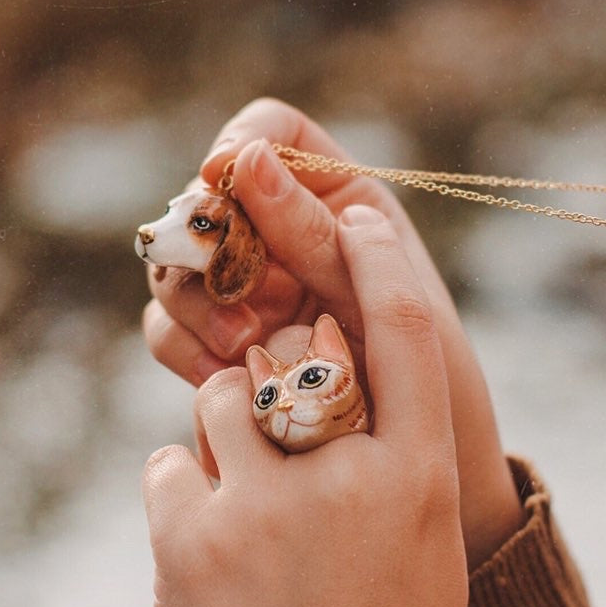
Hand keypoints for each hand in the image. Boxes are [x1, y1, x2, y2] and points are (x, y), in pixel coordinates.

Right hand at [143, 98, 522, 568]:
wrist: (428, 473)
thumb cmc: (431, 376)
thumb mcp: (381, 293)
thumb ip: (313, 229)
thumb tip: (241, 159)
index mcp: (335, 199)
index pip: (269, 133)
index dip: (241, 146)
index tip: (224, 176)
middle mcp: (280, 239)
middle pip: (203, 204)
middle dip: (208, 242)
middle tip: (235, 283)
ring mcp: (246, 294)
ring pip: (178, 270)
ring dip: (196, 301)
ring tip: (245, 346)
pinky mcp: (222, 350)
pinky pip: (174, 332)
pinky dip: (186, 349)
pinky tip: (224, 379)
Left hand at [143, 206, 467, 606]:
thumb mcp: (411, 541)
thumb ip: (386, 452)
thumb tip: (341, 371)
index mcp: (418, 479)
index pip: (403, 330)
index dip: (375, 261)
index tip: (351, 218)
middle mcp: (348, 482)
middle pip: (292, 355)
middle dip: (276, 376)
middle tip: (279, 432)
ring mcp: (265, 509)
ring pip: (218, 398)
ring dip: (220, 435)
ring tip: (239, 511)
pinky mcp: (192, 541)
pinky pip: (167, 462)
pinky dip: (180, 491)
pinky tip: (204, 547)